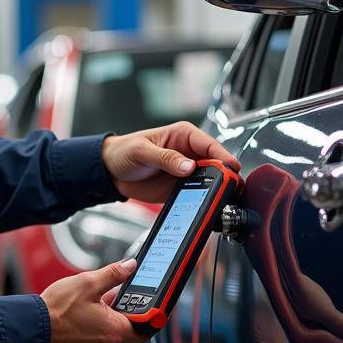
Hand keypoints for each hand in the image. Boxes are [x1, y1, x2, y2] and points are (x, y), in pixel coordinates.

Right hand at [41, 258, 145, 342]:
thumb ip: (113, 274)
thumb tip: (130, 266)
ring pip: (108, 336)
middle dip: (118, 313)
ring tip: (87, 307)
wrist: (32, 329)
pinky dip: (91, 331)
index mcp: (115, 332)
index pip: (145, 328)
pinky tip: (78, 318)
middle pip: (125, 330)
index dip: (147, 315)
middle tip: (105, 298)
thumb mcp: (87, 283)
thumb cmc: (57, 310)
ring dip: (103, 322)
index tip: (144, 304)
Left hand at [101, 121, 240, 203]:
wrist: (110, 171)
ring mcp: (187, 172)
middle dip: (224, 176)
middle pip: (216, 165)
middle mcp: (189, 153)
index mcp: (184, 135)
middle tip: (230, 188)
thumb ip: (166, 158)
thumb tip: (188, 166)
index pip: (210, 145)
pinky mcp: (182, 189)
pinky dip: (203, 201)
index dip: (223, 157)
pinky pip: (198, 195)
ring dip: (216, 190)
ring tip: (220, 200)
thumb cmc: (124, 151)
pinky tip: (205, 206)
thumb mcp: (142, 151)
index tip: (231, 168)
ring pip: (211, 182)